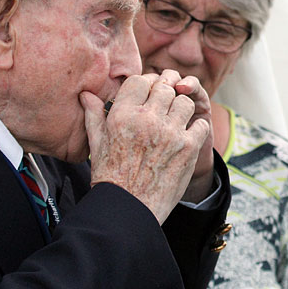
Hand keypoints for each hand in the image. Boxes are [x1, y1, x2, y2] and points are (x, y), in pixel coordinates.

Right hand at [80, 70, 209, 223]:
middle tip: (164, 108)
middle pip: (165, 88)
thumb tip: (87, 94)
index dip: (147, 84)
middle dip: (166, 94)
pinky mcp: (188, 147)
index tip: (149, 94)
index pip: (140, 80)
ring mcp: (170, 133)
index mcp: (122, 114)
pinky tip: (186, 137)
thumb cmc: (111, 176)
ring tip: (175, 121)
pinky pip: (200, 124)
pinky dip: (196, 128)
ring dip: (182, 109)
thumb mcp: (97, 144)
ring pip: (185, 102)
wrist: (129, 208)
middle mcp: (147, 119)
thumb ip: (94, 115)